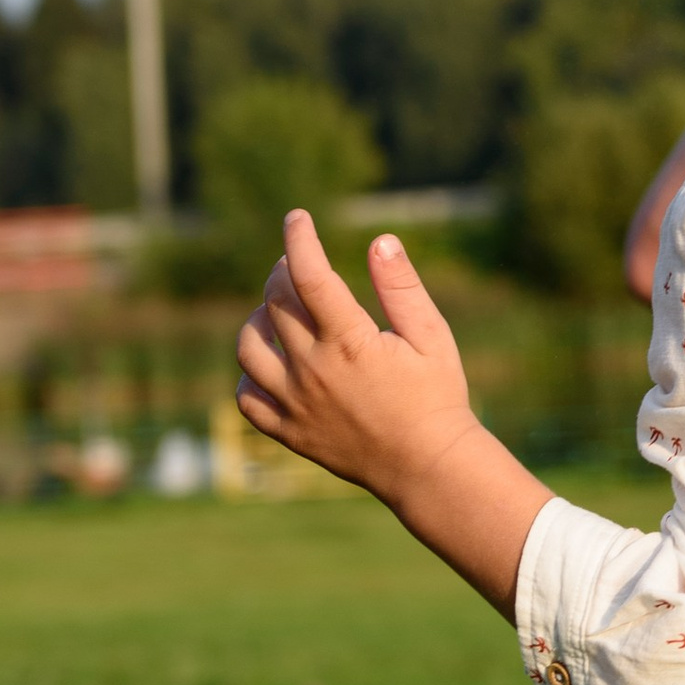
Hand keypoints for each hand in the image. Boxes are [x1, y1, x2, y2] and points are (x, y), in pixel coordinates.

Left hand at [238, 213, 549, 611]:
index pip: (308, 275)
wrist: (427, 467)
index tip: (297, 218)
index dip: (300, 239)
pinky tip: (273, 362)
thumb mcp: (431, 336)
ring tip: (280, 311)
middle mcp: (313, 369)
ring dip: (258, 318)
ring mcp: (295, 402)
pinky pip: (247, 395)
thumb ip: (402, 288)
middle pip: (275, 302)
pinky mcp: (288, 431)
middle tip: (299, 265)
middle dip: (283, 271)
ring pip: (249, 346)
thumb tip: (381, 241)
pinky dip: (250, 372)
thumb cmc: (437, 397)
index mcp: (349, 341)